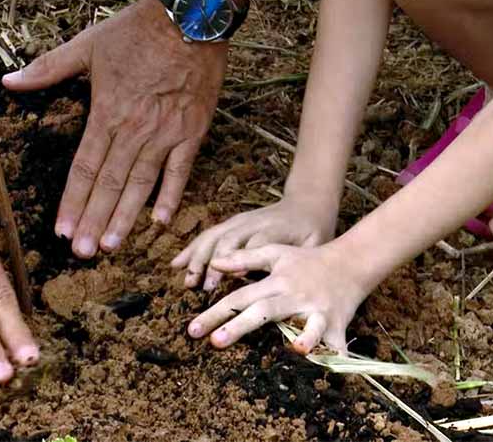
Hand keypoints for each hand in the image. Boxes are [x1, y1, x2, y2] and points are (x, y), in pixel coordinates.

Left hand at [3, 0, 226, 257]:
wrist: (190, 14)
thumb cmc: (135, 30)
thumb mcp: (86, 45)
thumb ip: (47, 68)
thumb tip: (8, 80)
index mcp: (106, 112)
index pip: (85, 166)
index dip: (72, 200)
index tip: (62, 229)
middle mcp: (134, 129)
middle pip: (110, 183)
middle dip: (93, 220)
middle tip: (82, 252)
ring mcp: (166, 133)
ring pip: (141, 183)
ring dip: (125, 217)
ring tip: (110, 245)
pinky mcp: (193, 131)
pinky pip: (181, 170)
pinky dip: (171, 195)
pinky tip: (159, 221)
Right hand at [170, 195, 336, 290]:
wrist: (307, 203)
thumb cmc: (314, 231)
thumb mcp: (316, 245)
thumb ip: (297, 261)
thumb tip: (277, 281)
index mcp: (276, 230)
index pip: (254, 245)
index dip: (241, 261)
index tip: (230, 280)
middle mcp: (253, 223)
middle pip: (227, 241)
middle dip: (212, 264)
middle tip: (203, 288)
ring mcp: (239, 222)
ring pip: (213, 238)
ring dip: (197, 258)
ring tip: (187, 280)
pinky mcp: (231, 223)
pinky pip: (207, 235)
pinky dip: (191, 250)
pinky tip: (176, 264)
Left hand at [187, 243, 369, 354]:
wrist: (350, 262)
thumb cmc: (305, 261)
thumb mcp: (274, 254)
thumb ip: (243, 259)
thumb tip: (214, 262)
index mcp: (275, 282)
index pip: (240, 297)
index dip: (215, 312)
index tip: (193, 329)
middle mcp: (294, 297)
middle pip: (264, 311)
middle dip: (239, 327)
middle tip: (214, 342)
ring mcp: (317, 311)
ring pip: (309, 325)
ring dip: (306, 336)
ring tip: (296, 349)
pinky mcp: (337, 323)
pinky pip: (336, 342)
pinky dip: (337, 354)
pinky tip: (334, 366)